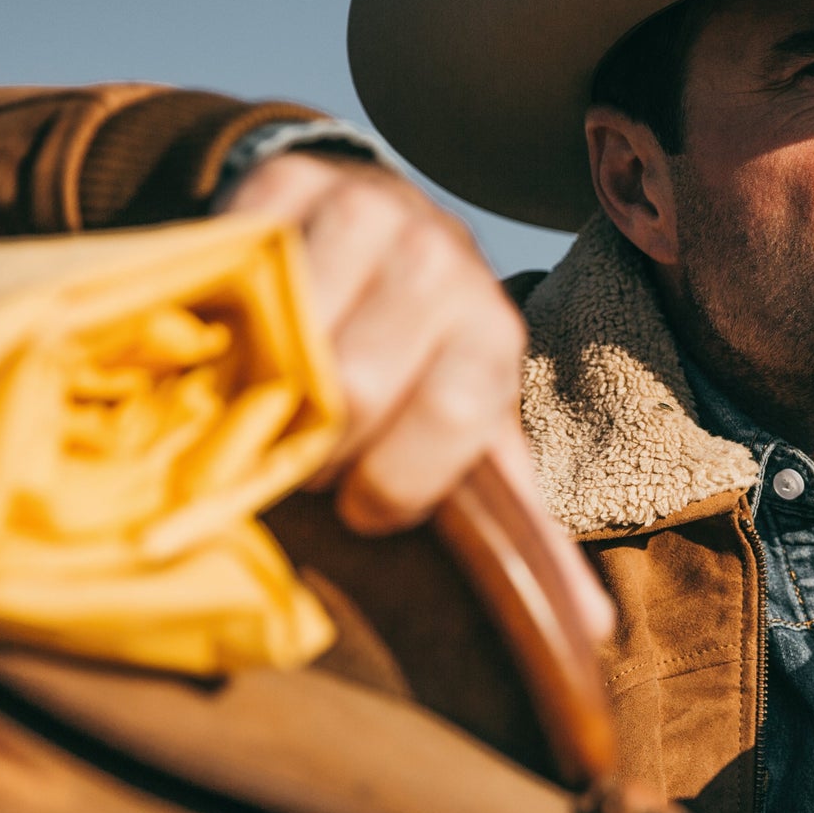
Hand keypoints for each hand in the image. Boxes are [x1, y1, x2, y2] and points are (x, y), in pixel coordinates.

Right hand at [219, 152, 613, 644]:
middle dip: (316, 443)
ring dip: (258, 386)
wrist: (359, 228)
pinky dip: (221, 319)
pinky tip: (227, 343)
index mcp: (493, 331)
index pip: (455, 417)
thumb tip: (591, 631)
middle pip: (358, 383)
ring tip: (258, 406)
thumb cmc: (415, 359)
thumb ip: (516, 525)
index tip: (361, 506)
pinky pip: (237, 264)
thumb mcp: (469, 435)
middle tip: (298, 457)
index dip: (395, 483)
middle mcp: (441, 259)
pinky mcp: (283, 181)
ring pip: (293, 329)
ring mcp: (362, 208)